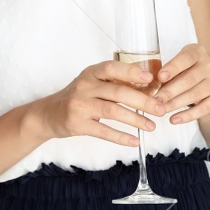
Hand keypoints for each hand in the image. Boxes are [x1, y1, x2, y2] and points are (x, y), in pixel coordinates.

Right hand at [25, 60, 166, 147]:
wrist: (48, 114)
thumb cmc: (77, 97)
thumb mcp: (92, 83)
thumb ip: (114, 83)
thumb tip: (149, 86)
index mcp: (90, 73)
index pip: (112, 68)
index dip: (131, 72)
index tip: (150, 80)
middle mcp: (84, 86)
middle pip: (118, 92)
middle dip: (143, 101)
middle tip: (160, 109)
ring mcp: (79, 105)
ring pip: (113, 111)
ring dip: (136, 120)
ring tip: (151, 126)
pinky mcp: (77, 124)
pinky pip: (103, 131)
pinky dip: (121, 137)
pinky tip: (134, 141)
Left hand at [154, 43, 209, 122]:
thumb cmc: (188, 69)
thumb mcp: (179, 63)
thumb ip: (167, 70)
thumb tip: (148, 84)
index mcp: (198, 52)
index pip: (186, 58)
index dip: (173, 68)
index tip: (160, 77)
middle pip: (189, 79)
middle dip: (169, 91)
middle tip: (154, 100)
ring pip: (195, 94)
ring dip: (176, 104)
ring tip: (161, 110)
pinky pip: (205, 108)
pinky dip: (188, 115)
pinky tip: (174, 119)